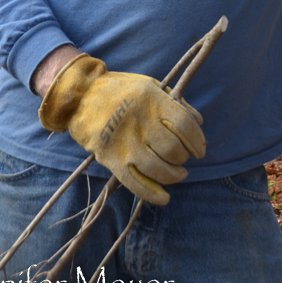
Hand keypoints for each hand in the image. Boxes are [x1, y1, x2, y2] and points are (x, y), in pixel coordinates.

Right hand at [38, 54, 205, 204]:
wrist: (81, 95)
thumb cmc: (120, 89)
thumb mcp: (150, 85)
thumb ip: (175, 101)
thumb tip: (199, 121)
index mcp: (152, 100)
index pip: (184, 125)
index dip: (197, 141)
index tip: (200, 149)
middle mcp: (140, 122)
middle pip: (173, 149)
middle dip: (184, 158)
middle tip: (184, 159)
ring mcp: (125, 143)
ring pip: (158, 169)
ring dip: (174, 176)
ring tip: (179, 174)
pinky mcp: (111, 159)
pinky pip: (135, 183)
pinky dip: (153, 194)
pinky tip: (164, 197)